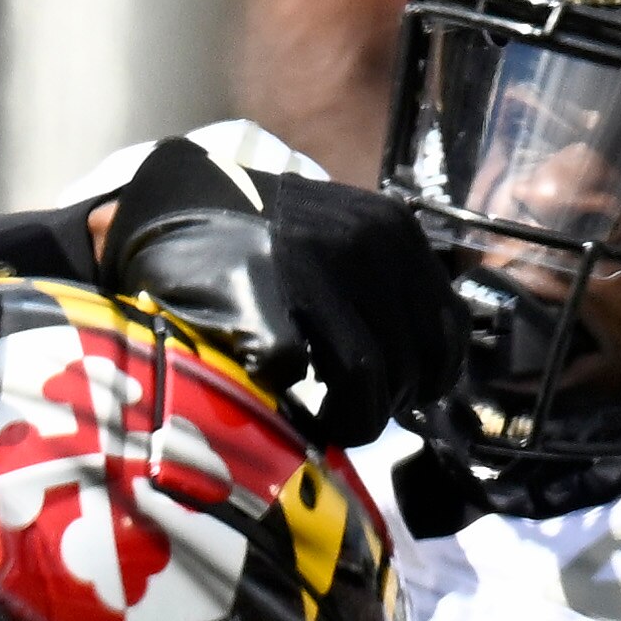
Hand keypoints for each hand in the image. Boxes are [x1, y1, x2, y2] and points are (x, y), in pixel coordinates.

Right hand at [95, 141, 462, 448]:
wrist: (173, 204)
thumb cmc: (260, 239)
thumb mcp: (343, 239)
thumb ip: (386, 289)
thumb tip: (425, 370)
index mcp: (392, 232)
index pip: (447, 329)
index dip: (429, 377)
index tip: (403, 395)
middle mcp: (363, 246)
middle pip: (411, 365)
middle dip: (387, 404)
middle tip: (356, 411)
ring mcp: (312, 275)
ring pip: (369, 384)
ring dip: (351, 416)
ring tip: (326, 416)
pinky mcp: (261, 306)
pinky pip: (298, 378)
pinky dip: (290, 395)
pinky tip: (279, 388)